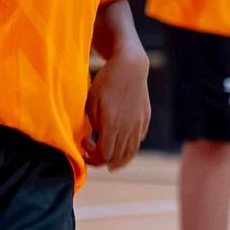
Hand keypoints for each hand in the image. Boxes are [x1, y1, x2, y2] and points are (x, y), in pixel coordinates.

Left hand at [84, 48, 150, 170]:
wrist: (130, 66)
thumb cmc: (106, 81)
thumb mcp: (91, 100)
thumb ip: (93, 123)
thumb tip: (97, 138)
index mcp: (113, 125)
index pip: (104, 155)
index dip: (93, 157)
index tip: (85, 146)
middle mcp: (128, 128)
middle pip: (117, 157)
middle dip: (102, 160)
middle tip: (92, 153)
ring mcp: (139, 124)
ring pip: (130, 152)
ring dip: (118, 161)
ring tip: (110, 163)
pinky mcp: (145, 119)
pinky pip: (138, 140)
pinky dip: (129, 148)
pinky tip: (122, 145)